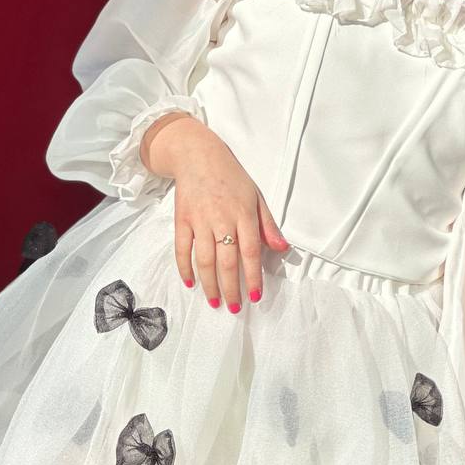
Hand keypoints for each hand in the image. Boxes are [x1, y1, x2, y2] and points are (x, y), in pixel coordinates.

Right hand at [141, 112, 288, 310]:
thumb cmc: (231, 177)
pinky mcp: (182, 220)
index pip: (250, 252)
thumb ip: (268, 225)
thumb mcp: (256, 197)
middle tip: (235, 308)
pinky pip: (182, 249)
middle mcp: (221, 219)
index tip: (256, 296)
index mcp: (243, 214)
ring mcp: (200, 220)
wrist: (197, 156)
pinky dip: (185, 268)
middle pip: (227, 262)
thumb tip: (282, 249)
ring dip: (210, 285)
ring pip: (205, 260)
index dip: (253, 276)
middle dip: (231, 288)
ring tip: (215, 302)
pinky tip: (191, 283)